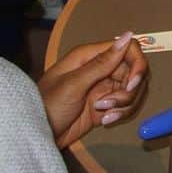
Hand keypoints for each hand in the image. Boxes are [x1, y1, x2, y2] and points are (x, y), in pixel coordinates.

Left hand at [39, 32, 147, 148]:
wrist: (34, 137)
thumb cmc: (48, 105)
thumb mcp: (73, 84)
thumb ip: (102, 62)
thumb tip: (129, 35)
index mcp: (91, 56)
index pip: (129, 49)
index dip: (137, 64)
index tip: (132, 84)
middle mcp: (101, 69)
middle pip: (134, 72)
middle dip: (129, 90)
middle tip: (109, 105)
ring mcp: (104, 88)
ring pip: (133, 91)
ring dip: (124, 104)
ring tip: (103, 115)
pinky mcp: (105, 106)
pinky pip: (126, 106)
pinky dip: (120, 114)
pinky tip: (104, 122)